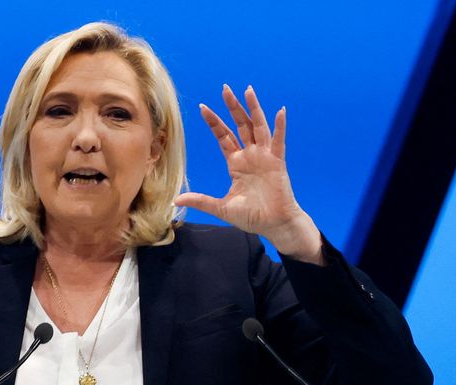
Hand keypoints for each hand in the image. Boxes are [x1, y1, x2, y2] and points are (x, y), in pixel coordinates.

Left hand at [174, 85, 322, 263]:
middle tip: (225, 89)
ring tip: (247, 90)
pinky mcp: (277, 162)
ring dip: (253, 109)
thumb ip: (200, 200)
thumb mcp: (220, 207)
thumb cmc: (251, 216)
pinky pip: (278, 141)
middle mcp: (250, 155)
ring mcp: (264, 156)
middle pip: (239, 125)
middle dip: (232, 107)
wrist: (273, 224)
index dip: (214, 122)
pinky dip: (280, 126)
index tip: (203, 107)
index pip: (223, 137)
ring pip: (257, 127)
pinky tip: (280, 111)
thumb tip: (175, 200)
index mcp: (236, 163)